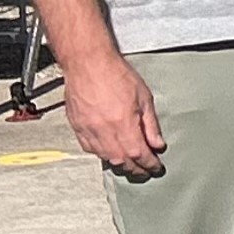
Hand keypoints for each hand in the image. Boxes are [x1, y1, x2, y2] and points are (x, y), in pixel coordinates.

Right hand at [62, 46, 165, 177]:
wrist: (87, 63)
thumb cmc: (115, 74)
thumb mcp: (144, 98)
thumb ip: (150, 125)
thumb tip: (157, 144)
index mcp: (123, 125)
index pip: (139, 155)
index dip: (149, 164)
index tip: (156, 168)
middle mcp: (104, 132)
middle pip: (121, 161)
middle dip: (135, 169)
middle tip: (145, 170)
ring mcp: (88, 130)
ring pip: (105, 157)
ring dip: (119, 163)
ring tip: (130, 164)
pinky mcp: (77, 127)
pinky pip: (89, 148)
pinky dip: (102, 153)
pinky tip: (109, 151)